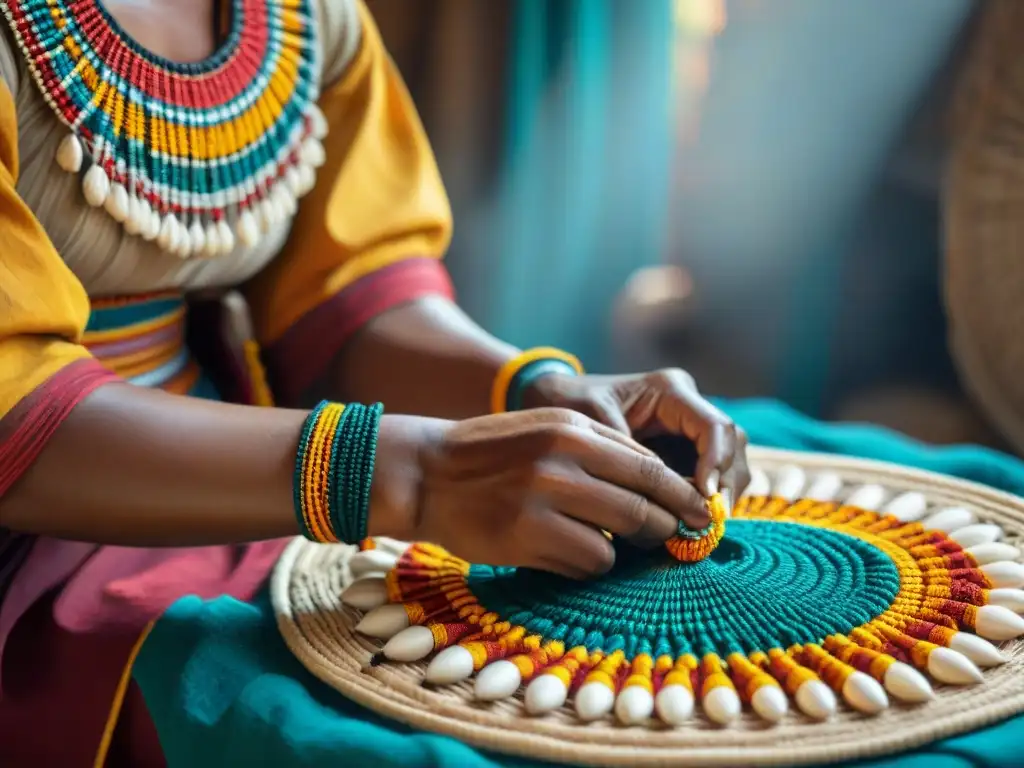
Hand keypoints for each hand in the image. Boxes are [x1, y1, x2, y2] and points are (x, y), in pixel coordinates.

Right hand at [368, 409, 705, 577]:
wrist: (426, 472)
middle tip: (673, 538)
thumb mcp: (547, 427)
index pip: (649, 468)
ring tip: (615, 545)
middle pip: (642, 506)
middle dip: (665, 528)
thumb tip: (660, 481)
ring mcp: (542, 501)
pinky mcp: (525, 537)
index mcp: (572, 429)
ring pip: (619, 540)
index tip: (699, 514)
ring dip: (625, 549)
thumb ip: (601, 446)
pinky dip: (591, 563)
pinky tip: (572, 552)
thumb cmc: (493, 451)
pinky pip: (586, 562)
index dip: (681, 496)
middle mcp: (561, 461)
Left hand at [526, 369, 749, 506]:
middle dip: (726, 485)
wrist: (557, 399)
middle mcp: (688, 408)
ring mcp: (688, 430)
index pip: (715, 426)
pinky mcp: (682, 452)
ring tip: (701, 527)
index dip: (717, 463)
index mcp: (670, 391)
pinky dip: (703, 500)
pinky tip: (688, 524)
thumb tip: (651, 491)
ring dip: (720, 496)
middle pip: (732, 446)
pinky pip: (708, 477)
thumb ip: (620, 449)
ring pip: (728, 463)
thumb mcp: (587, 417)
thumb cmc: (569, 402)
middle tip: (710, 522)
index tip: (705, 497)